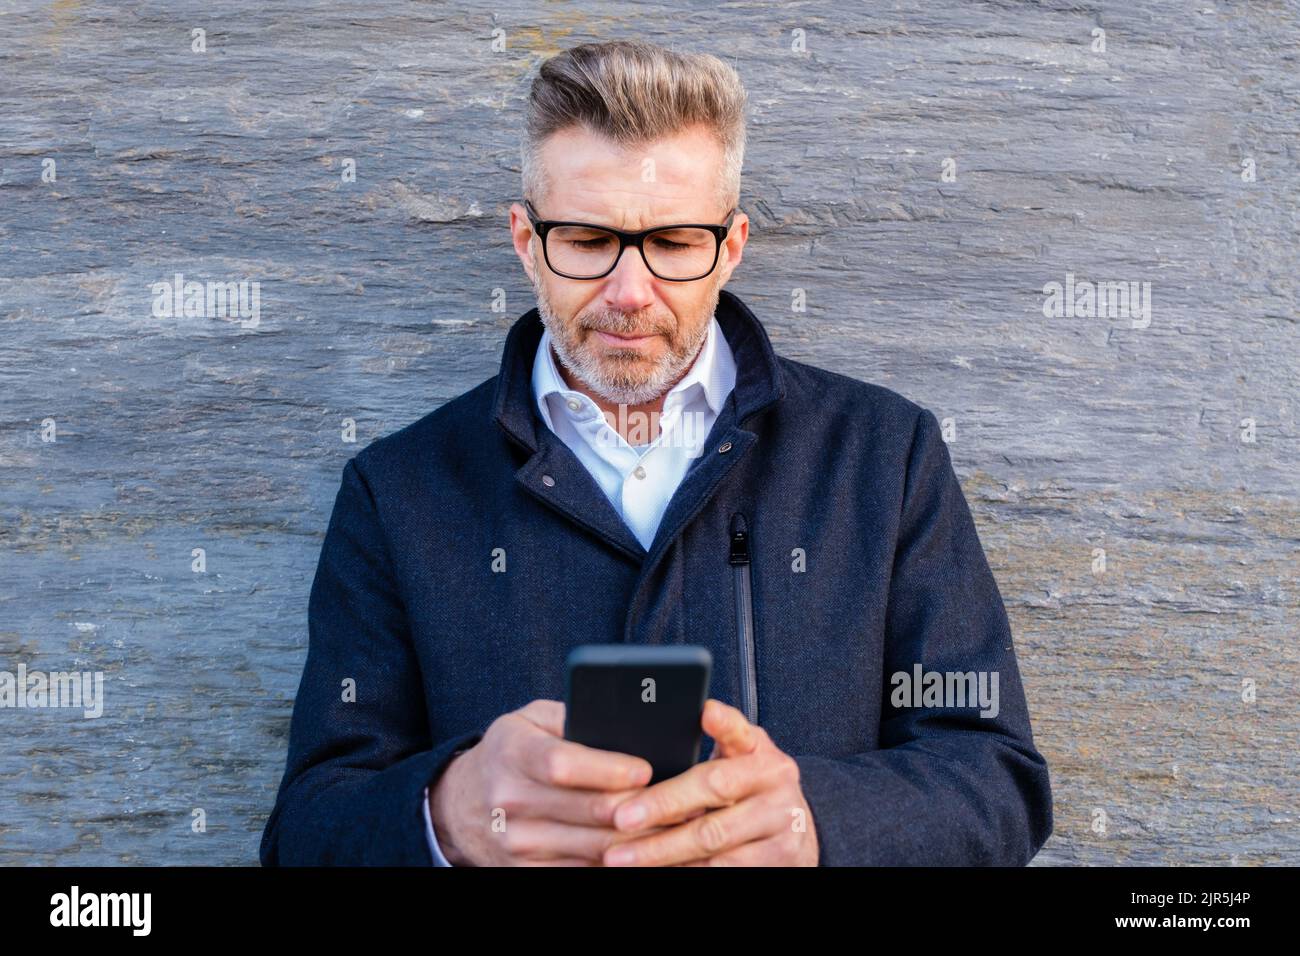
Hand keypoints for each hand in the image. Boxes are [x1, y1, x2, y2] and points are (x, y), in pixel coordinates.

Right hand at [429, 700, 669, 865]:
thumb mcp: (530, 720)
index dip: (608, 769)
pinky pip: (583, 870)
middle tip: (681, 802)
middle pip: (588, 811)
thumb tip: (626, 725)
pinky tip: (644, 851)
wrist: (461, 804)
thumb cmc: (512, 751)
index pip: (562, 764)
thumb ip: (572, 717)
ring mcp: (516, 841)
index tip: (645, 770)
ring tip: (674, 827)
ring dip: (639, 840)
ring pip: (594, 847)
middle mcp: (509, 799)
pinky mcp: (526, 870)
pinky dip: (618, 863)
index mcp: (512, 751)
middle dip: (641, 808)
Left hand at [601, 699, 818, 865]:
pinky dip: (685, 871)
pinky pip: (722, 871)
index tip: (706, 714)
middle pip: (716, 791)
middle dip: (663, 805)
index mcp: (764, 755)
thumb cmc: (751, 789)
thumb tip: (692, 715)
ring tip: (622, 856)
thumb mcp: (743, 757)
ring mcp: (781, 829)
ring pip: (714, 841)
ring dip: (663, 851)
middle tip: (620, 817)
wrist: (794, 834)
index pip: (742, 734)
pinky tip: (654, 870)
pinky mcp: (775, 863)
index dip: (724, 724)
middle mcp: (778, 789)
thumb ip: (721, 736)